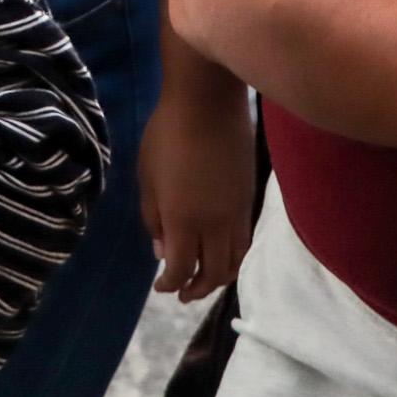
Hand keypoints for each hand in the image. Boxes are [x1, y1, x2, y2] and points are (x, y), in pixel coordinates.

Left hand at [139, 51, 257, 302]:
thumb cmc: (166, 135)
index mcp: (183, 220)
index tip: (161, 286)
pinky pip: (245, 240)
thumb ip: (152, 218)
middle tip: (183, 293)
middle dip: (196, 289)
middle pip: (213, 273)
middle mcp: (215, 223)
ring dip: (219, 277)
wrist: (208, 102)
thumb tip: (161, 250)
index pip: (181, 269)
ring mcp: (237, 212)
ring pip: (234, 261)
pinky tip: (220, 251)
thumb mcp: (146, 178)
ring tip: (204, 279)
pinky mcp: (249, 199)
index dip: (170, 284)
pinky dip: (233, 256)